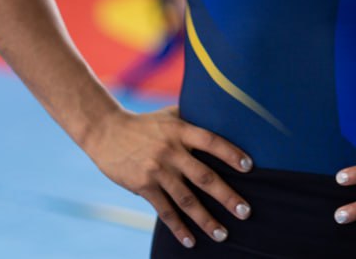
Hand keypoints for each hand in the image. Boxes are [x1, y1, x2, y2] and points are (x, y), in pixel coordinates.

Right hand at [82, 105, 253, 247]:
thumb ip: (193, 119)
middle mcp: (171, 151)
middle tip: (245, 212)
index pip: (211, 141)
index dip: (230, 153)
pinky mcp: (143, 186)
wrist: (106, 132)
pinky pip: (164, 210)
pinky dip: (178, 227)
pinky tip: (190, 241)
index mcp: (181, 131)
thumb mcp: (170, 115)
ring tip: (222, 234)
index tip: (249, 167)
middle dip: (226, 196)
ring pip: (186, 199)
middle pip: (204, 176)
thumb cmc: (145, 124)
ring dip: (205, 219)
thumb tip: (225, 115)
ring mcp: (157, 170)